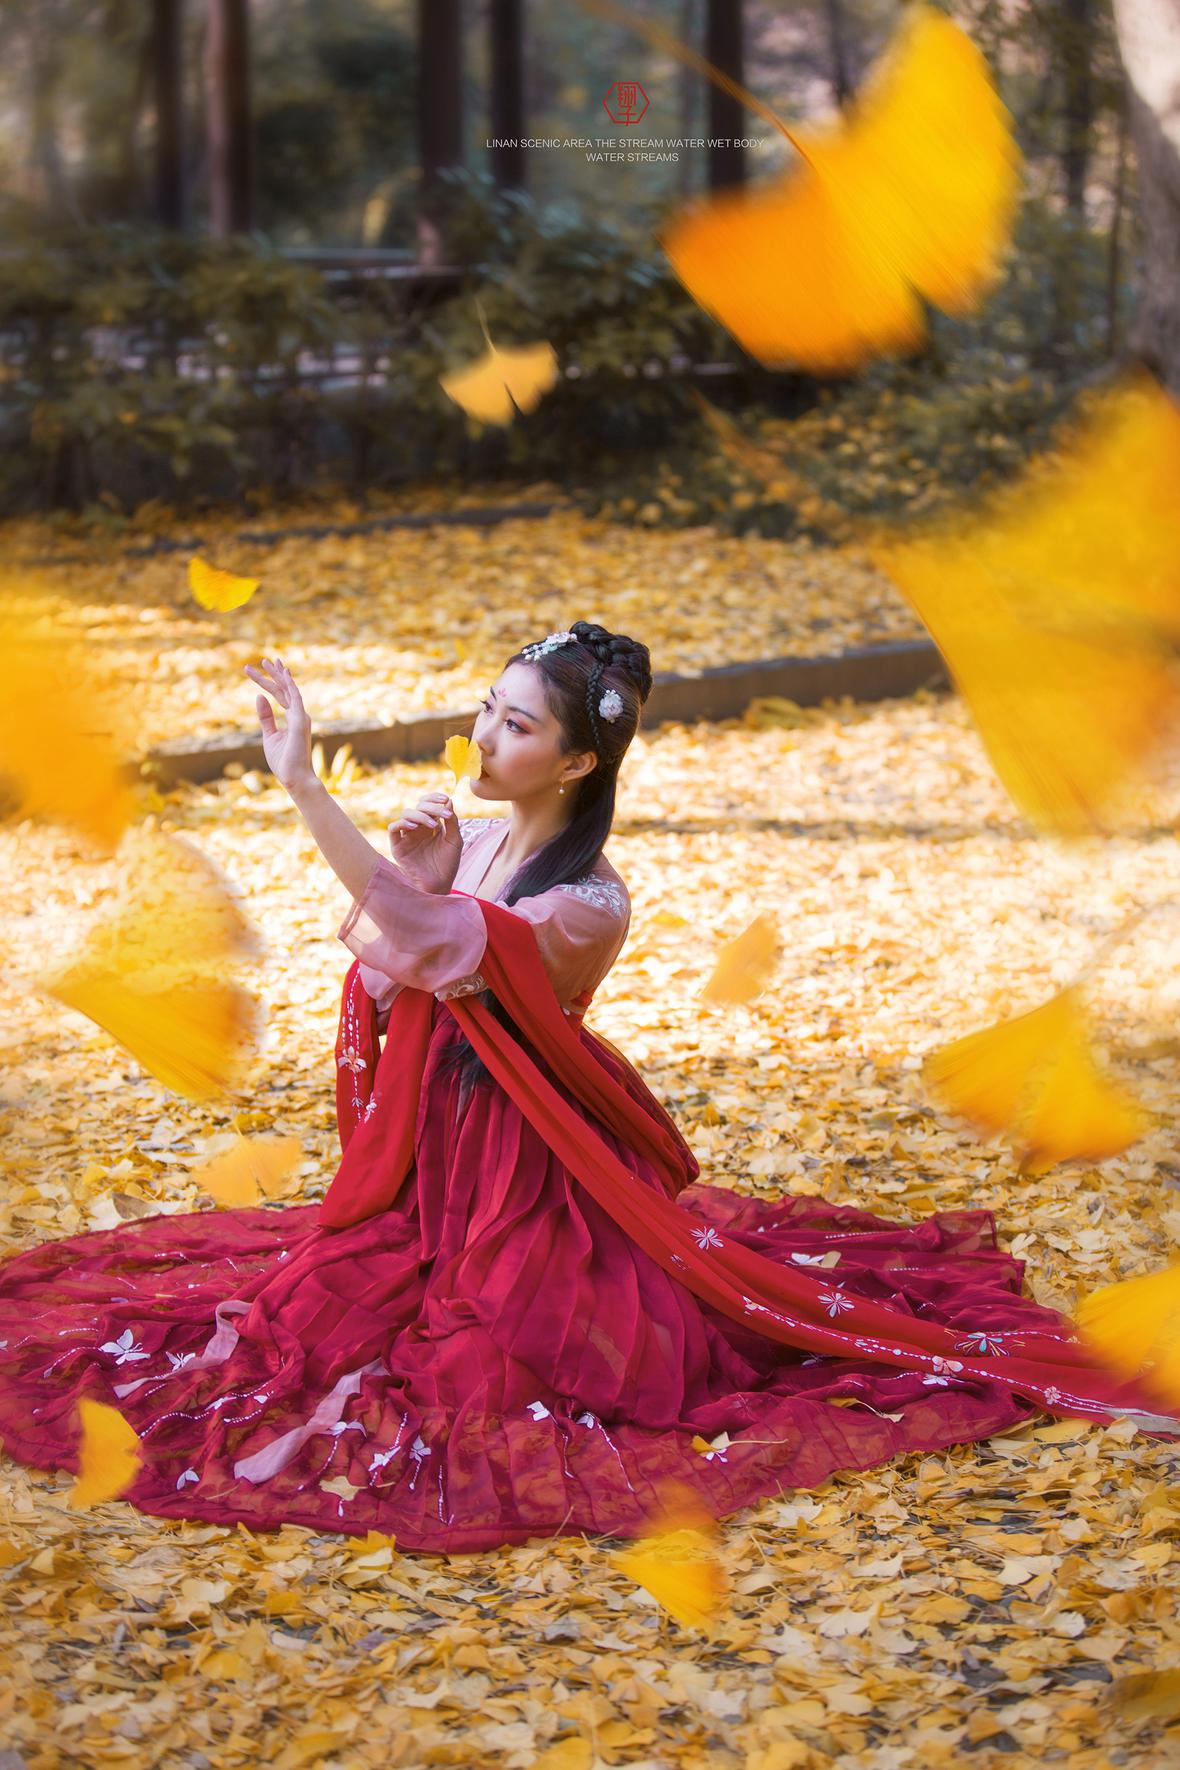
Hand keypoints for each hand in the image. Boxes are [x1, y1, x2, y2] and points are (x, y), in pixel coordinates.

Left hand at [244, 656, 313, 793]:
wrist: (295, 778)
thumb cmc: (284, 761)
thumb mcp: (270, 735)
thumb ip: (266, 716)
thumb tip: (259, 697)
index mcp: (294, 718)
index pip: (281, 695)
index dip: (271, 682)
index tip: (261, 670)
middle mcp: (300, 714)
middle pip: (285, 689)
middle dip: (275, 674)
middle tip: (265, 660)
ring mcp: (301, 717)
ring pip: (289, 690)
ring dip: (279, 675)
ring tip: (268, 662)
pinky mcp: (300, 721)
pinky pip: (295, 698)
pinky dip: (289, 685)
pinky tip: (283, 674)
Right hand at [387, 790, 462, 893]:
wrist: (439, 885)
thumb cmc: (448, 865)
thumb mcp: (455, 840)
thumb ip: (452, 821)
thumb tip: (448, 800)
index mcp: (432, 825)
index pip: (428, 803)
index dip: (434, 798)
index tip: (445, 799)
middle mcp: (418, 828)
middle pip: (419, 806)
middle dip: (431, 807)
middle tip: (444, 814)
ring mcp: (407, 836)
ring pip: (406, 813)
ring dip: (420, 815)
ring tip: (432, 825)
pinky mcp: (397, 846)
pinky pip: (393, 828)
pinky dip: (402, 823)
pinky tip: (413, 826)